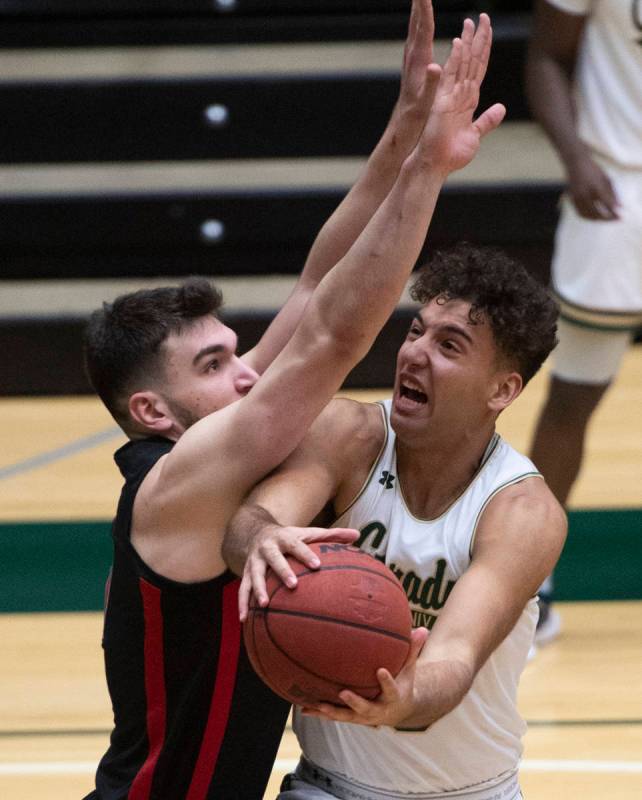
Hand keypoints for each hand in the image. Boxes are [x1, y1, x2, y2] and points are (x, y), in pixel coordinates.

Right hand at [238, 525, 358, 620]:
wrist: (255, 531)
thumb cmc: (289, 537)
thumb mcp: (307, 532)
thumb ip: (332, 535)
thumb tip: (357, 535)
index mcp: (285, 537)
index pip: (297, 545)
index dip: (306, 554)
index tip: (318, 565)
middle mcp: (267, 548)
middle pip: (274, 558)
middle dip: (282, 570)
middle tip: (293, 585)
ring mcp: (254, 561)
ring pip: (254, 575)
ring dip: (258, 589)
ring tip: (264, 605)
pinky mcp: (245, 573)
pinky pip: (242, 589)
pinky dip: (242, 604)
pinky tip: (245, 620)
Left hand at [301, 627, 428, 727]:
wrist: (397, 710)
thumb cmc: (403, 682)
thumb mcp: (410, 668)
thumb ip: (413, 649)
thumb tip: (422, 628)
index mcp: (393, 697)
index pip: (391, 688)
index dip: (386, 681)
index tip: (381, 670)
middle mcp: (378, 711)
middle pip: (365, 708)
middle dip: (354, 702)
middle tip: (343, 692)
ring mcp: (362, 717)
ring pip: (346, 716)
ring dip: (332, 711)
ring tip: (317, 704)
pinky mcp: (351, 717)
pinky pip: (334, 716)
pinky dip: (319, 713)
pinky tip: (303, 708)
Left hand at [393, 0, 439, 135]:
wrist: (403, 125)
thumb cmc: (417, 116)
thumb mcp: (426, 102)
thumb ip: (431, 84)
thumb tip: (435, 65)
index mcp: (419, 62)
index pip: (423, 29)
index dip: (425, 9)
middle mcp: (413, 56)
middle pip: (417, 22)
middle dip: (420, 2)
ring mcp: (411, 59)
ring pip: (416, 27)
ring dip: (419, 9)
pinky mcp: (413, 63)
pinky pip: (418, 35)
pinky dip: (421, 22)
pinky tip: (423, 19)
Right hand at [417, 13, 505, 176]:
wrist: (435, 164)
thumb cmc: (452, 154)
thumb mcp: (475, 134)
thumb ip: (487, 120)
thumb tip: (501, 108)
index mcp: (468, 99)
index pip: (479, 68)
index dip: (485, 49)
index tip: (488, 30)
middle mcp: (460, 93)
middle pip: (472, 60)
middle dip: (479, 38)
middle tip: (483, 16)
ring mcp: (450, 95)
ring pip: (462, 64)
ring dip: (467, 43)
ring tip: (470, 22)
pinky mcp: (441, 102)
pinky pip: (450, 78)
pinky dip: (455, 61)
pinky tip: (459, 45)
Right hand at [567, 154, 619, 219]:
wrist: (576, 163)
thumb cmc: (594, 170)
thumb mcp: (606, 179)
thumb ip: (613, 194)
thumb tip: (619, 207)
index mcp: (596, 188)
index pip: (607, 205)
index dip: (614, 213)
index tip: (620, 217)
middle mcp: (586, 194)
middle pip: (597, 213)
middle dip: (607, 219)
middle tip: (613, 219)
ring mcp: (577, 198)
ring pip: (587, 215)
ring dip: (596, 219)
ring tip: (604, 219)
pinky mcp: (572, 199)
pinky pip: (580, 213)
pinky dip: (587, 217)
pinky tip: (593, 216)